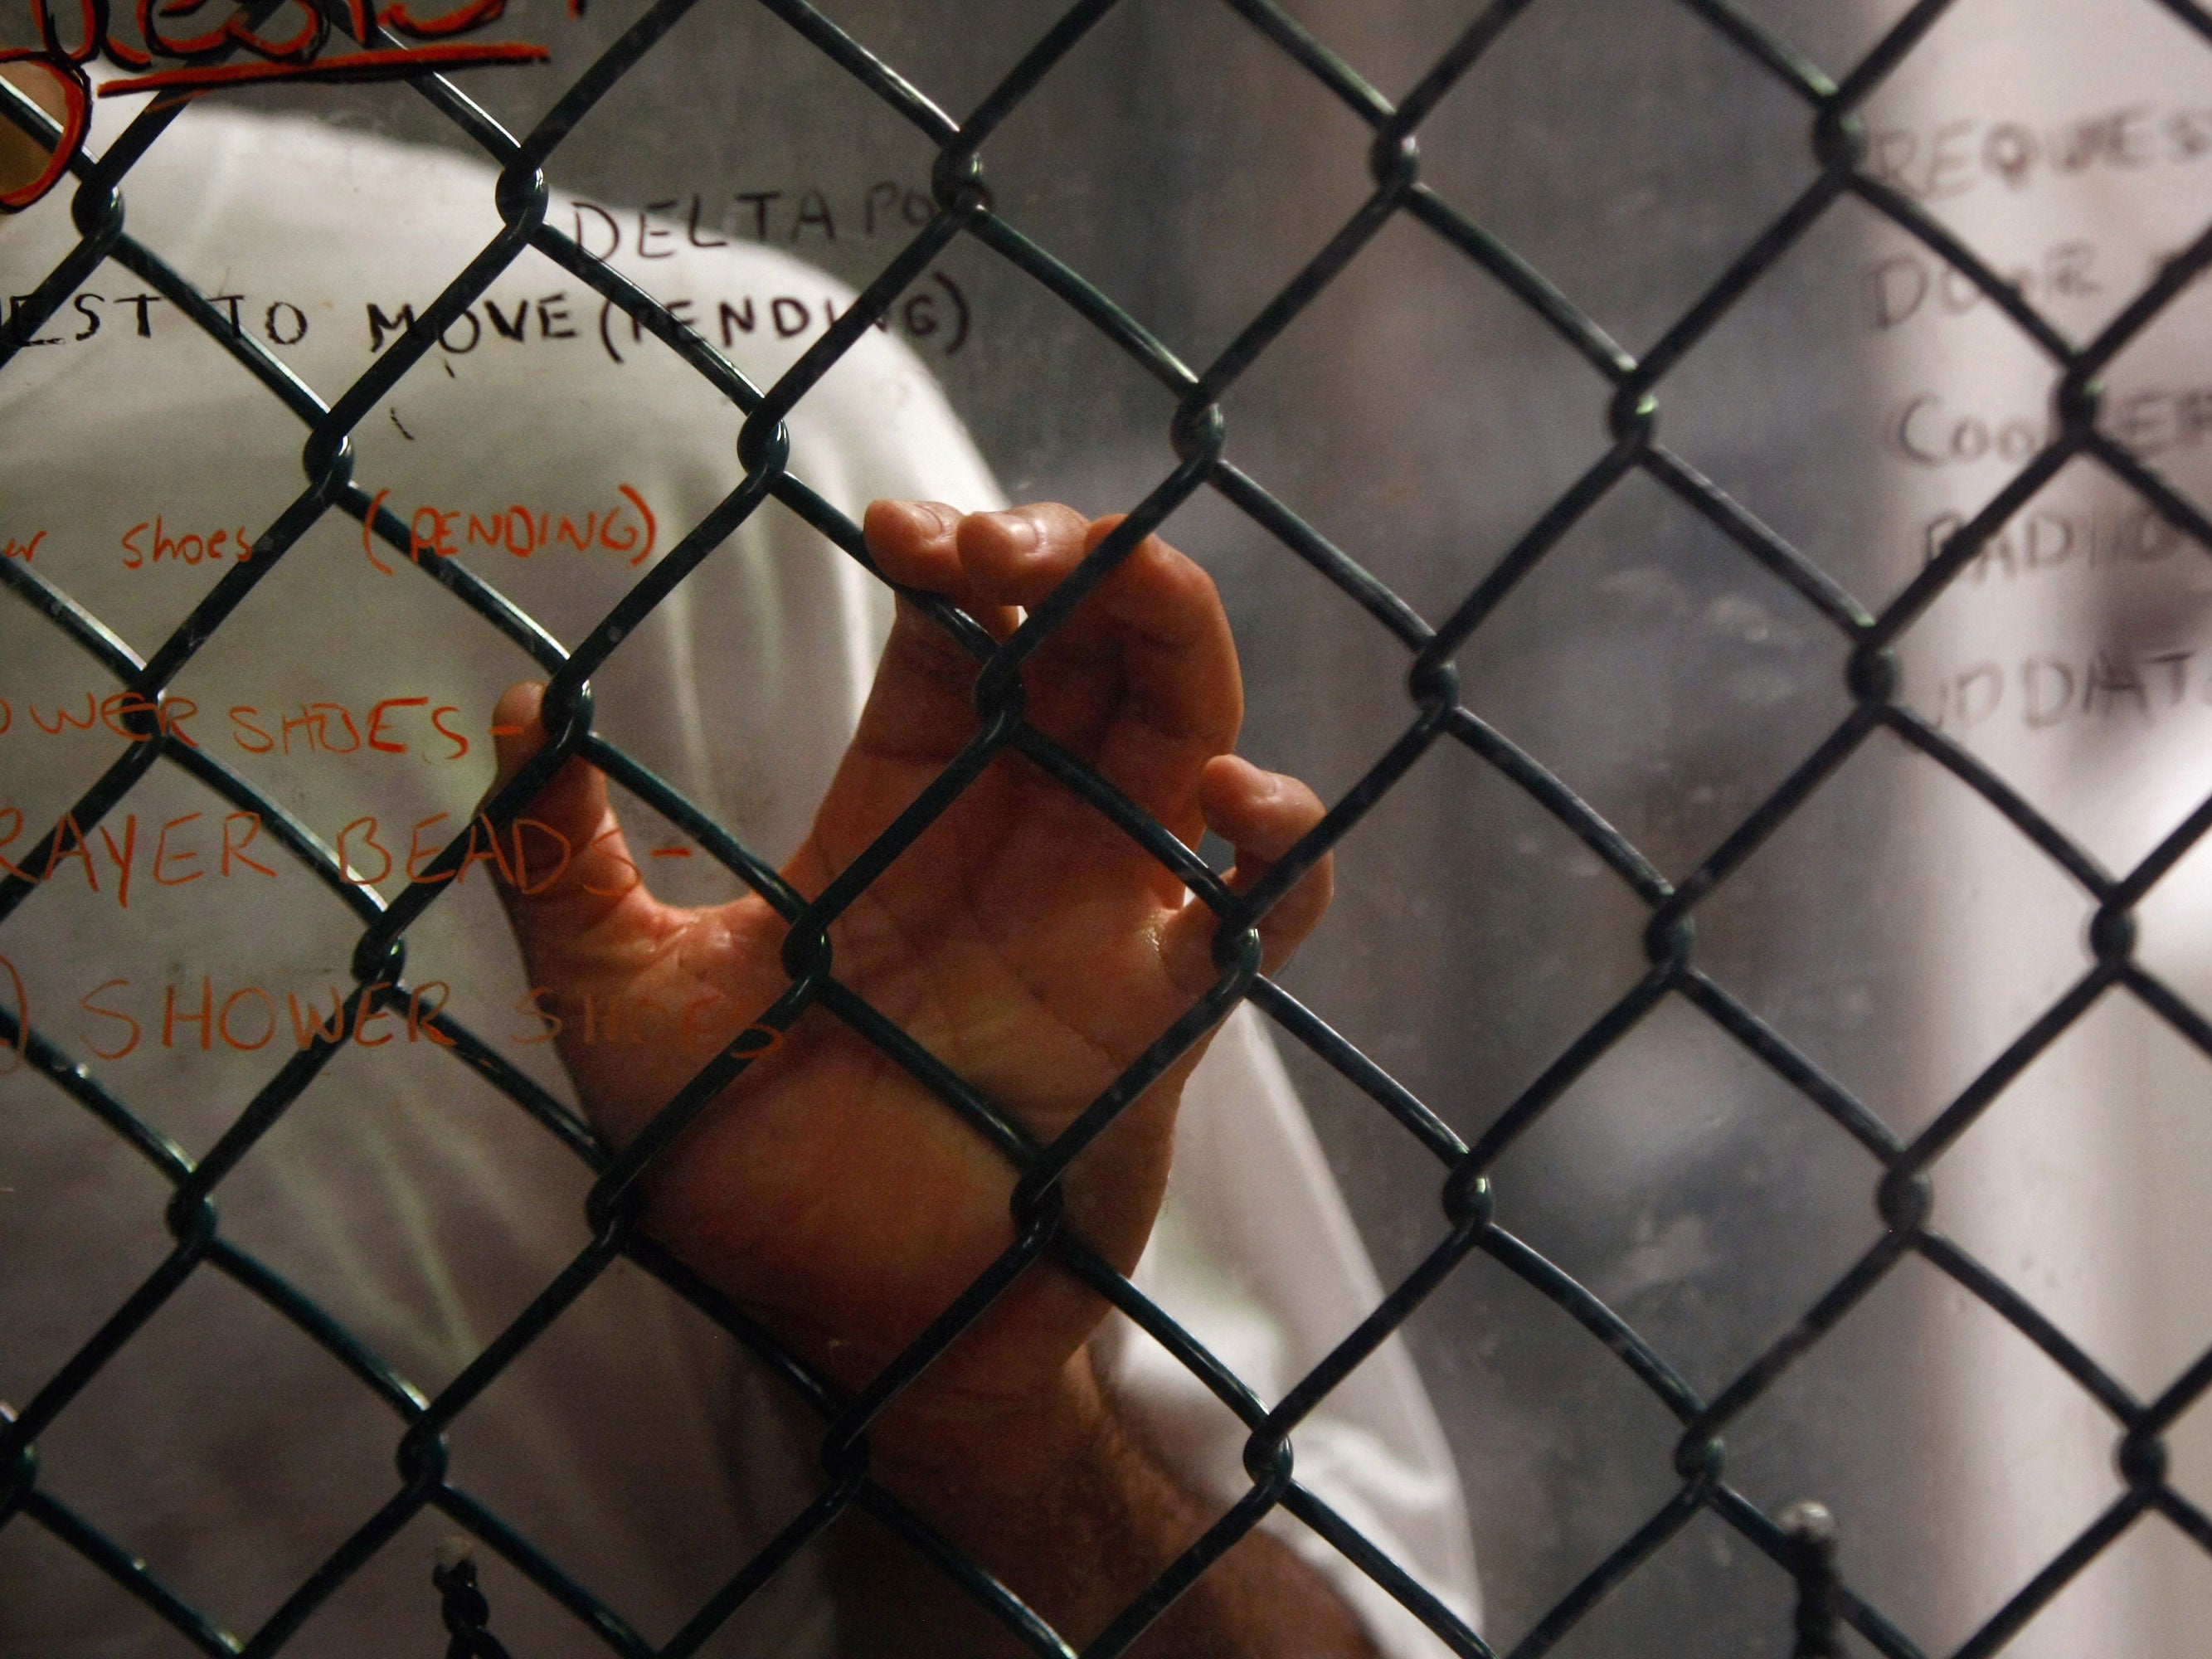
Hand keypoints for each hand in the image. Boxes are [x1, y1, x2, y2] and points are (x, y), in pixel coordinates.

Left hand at [484, 501, 1334, 1445]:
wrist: (850, 1333)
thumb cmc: (735, 1170)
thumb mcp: (620, 1006)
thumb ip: (562, 866)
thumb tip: (515, 707)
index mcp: (902, 807)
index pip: (961, 631)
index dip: (952, 553)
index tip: (899, 534)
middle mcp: (1018, 835)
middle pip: (1092, 641)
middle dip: (1071, 555)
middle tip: (1000, 548)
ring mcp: (1108, 911)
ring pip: (1190, 722)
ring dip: (1175, 634)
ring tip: (1118, 598)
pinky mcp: (1173, 1006)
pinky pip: (1275, 901)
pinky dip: (1286, 837)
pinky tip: (1228, 806)